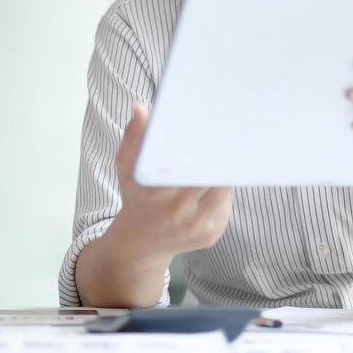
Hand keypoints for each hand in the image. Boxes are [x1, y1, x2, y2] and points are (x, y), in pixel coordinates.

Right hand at [109, 102, 233, 261]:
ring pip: (224, 191)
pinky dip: (224, 193)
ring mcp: (198, 226)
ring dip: (224, 175)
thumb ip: (134, 137)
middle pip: (212, 178)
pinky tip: (217, 183)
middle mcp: (178, 212)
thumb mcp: (126, 168)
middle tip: (226, 141)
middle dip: (219, 160)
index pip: (188, 167)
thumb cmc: (136, 198)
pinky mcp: (212, 235)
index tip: (209, 137)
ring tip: (225, 159)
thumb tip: (140, 108)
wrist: (140, 244)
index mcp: (156, 193)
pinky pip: (226, 206)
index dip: (203, 152)